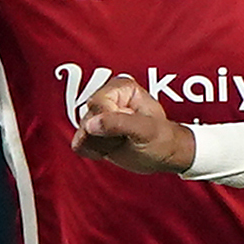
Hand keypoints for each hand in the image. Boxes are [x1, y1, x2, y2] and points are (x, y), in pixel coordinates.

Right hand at [68, 72, 193, 172]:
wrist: (164, 155)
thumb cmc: (162, 139)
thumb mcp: (146, 130)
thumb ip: (119, 124)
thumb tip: (90, 124)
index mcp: (120, 88)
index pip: (98, 104)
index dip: (109, 122)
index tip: (127, 130)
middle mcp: (105, 98)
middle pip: (87, 119)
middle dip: (106, 135)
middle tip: (127, 137)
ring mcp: (96, 115)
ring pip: (82, 134)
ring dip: (102, 144)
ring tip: (122, 141)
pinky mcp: (90, 131)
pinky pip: (79, 144)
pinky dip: (95, 151)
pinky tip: (112, 148)